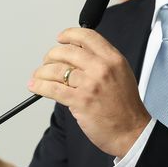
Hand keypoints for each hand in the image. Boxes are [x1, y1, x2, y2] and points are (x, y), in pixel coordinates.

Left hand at [28, 27, 150, 157]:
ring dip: (42, 72)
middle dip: (51, 55)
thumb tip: (75, 54)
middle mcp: (102, 68)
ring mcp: (90, 84)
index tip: (61, 38)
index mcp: (113, 59)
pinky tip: (35, 86)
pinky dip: (40, 86)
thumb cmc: (126, 106)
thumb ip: (101, 61)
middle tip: (47, 61)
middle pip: (66, 51)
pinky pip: (53, 88)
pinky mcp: (80, 101)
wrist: (131, 131)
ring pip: (56, 69)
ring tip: (38, 75)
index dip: (69, 35)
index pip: (86, 37)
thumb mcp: (121, 74)